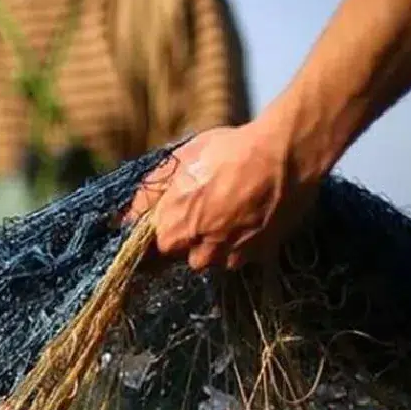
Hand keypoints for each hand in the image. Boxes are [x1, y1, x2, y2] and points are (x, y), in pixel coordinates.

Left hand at [125, 122, 323, 270]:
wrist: (283, 155)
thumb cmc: (227, 151)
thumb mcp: (178, 162)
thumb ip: (149, 193)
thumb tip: (127, 216)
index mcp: (172, 230)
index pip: (149, 255)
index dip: (153, 240)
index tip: (158, 229)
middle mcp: (199, 252)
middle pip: (182, 255)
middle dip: (186, 237)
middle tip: (201, 207)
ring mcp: (231, 257)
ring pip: (212, 257)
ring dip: (214, 241)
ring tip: (228, 209)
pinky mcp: (259, 256)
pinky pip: (239, 255)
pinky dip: (240, 242)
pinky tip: (248, 215)